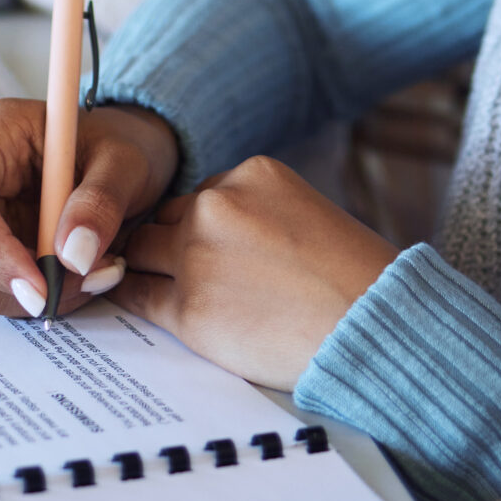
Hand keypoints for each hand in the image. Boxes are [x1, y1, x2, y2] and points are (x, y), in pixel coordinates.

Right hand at [0, 99, 181, 317]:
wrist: (119, 161)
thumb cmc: (116, 145)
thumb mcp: (125, 163)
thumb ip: (102, 202)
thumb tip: (72, 257)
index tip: (40, 287)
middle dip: (28, 280)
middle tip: (94, 276)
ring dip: (41, 294)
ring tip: (97, 271)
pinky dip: (42, 297)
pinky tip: (79, 275)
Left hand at [110, 156, 398, 391]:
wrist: (372, 326)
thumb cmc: (355, 280)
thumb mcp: (306, 214)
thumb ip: (259, 216)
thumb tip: (225, 241)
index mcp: (251, 174)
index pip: (204, 195)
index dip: (201, 226)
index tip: (205, 247)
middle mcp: (218, 205)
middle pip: (166, 218)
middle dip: (169, 243)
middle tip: (170, 268)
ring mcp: (198, 255)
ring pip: (144, 250)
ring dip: (147, 265)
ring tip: (147, 282)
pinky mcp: (188, 308)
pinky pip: (138, 294)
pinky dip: (130, 295)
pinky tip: (127, 300)